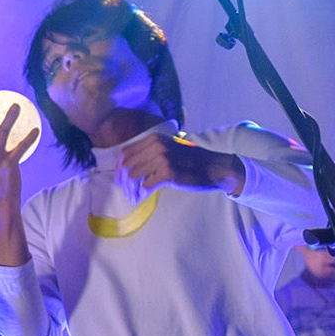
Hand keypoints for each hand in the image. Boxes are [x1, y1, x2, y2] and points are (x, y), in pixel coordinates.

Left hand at [117, 131, 244, 197]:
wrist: (214, 168)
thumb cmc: (190, 161)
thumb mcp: (169, 149)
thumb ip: (149, 154)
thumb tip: (126, 168)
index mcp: (155, 138)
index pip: (126, 152)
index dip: (119, 168)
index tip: (119, 180)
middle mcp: (157, 145)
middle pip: (127, 165)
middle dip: (123, 182)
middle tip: (127, 193)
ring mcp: (163, 158)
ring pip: (134, 176)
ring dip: (131, 189)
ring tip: (134, 197)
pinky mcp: (169, 173)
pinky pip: (146, 185)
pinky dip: (142, 193)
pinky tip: (143, 197)